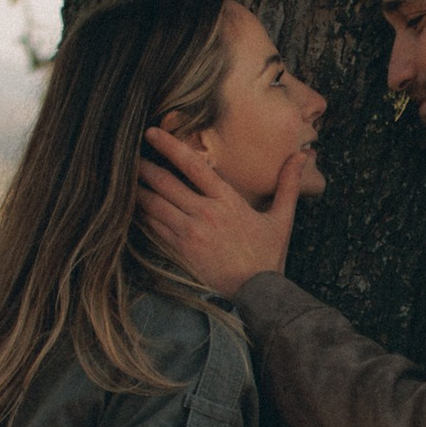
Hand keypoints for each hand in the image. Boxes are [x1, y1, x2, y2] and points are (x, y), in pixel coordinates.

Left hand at [139, 127, 314, 297]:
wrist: (257, 294)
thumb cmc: (269, 256)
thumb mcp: (282, 218)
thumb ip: (288, 185)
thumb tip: (302, 156)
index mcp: (227, 200)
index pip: (194, 165)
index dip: (170, 146)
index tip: (152, 132)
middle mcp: (205, 213)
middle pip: (165, 183)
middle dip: (144, 167)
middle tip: (127, 155)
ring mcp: (190, 233)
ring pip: (154, 205)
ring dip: (137, 190)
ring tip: (123, 178)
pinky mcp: (181, 251)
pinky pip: (154, 228)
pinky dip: (142, 215)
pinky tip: (132, 207)